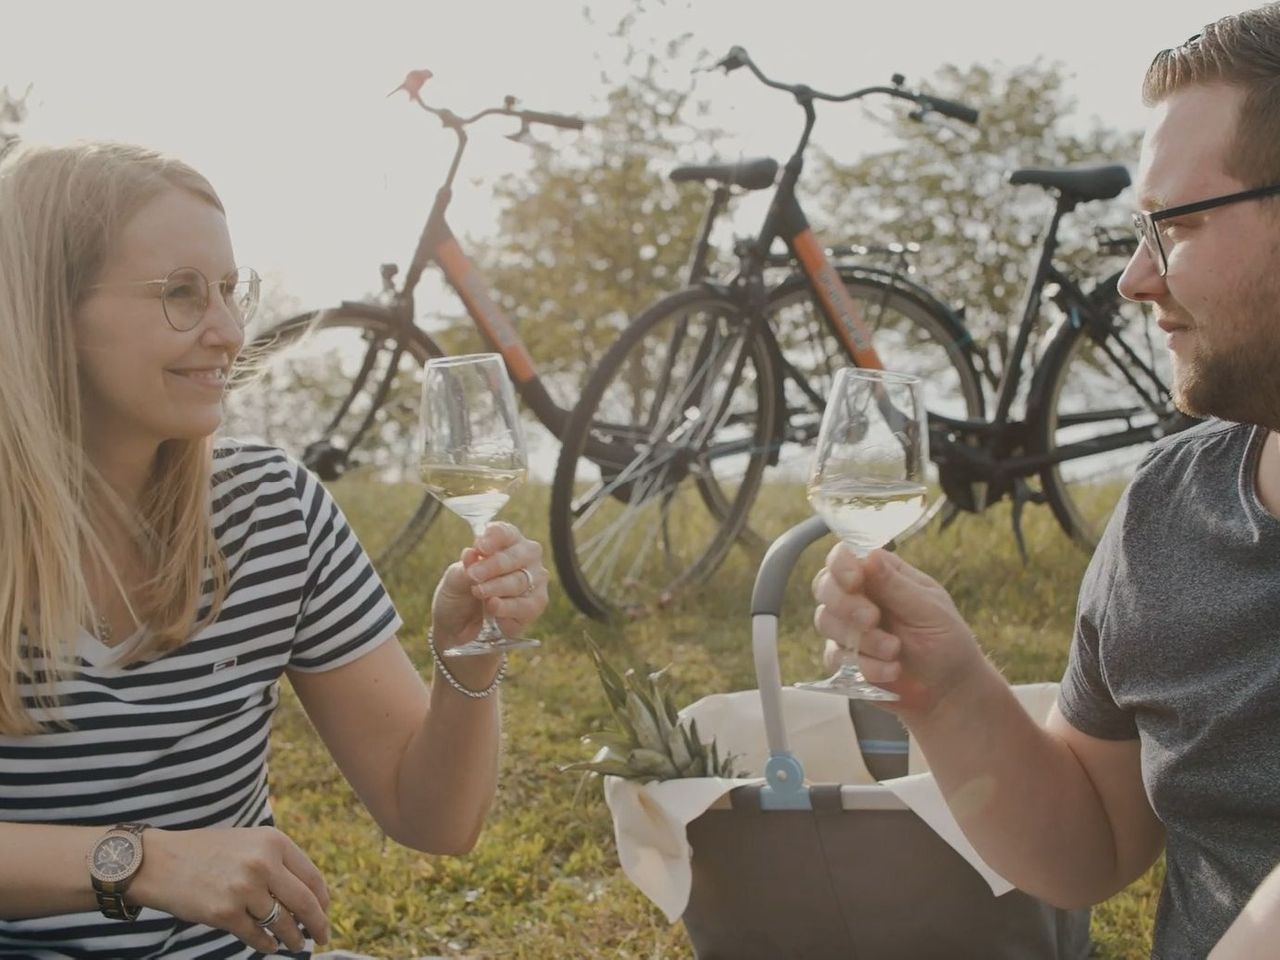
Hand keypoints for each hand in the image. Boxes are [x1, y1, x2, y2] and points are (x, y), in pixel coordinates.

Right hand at [128, 826, 328, 954]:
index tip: (325, 912)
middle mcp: (263, 863)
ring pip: (282, 923)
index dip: (323, 900)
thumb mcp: (250, 842)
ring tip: (297, 944)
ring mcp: (244, 889)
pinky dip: (267, 944)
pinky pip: (257, 936)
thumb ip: (278, 862)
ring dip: (293, 938)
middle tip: (323, 936)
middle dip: (317, 924)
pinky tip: (271, 946)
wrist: (160, 861)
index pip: (312, 877)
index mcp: (274, 842)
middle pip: (304, 903)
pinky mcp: (225, 913)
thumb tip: (309, 895)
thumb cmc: (208, 852)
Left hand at [431, 521, 548, 648]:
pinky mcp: (535, 605)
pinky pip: (524, 606)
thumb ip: (465, 566)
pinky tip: (492, 608)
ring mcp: (534, 581)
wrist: (457, 628)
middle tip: (473, 575)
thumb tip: (471, 553)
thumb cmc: (459, 595)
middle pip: (516, 556)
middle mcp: (525, 557)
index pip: (505, 532)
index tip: (479, 546)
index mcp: (506, 542)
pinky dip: (506, 608)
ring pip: (520, 581)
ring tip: (478, 593)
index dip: (494, 538)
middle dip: (493, 566)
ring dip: (496, 587)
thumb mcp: (454, 579)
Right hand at [812, 545, 985, 714]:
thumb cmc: (948, 643)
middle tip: (872, 620)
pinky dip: (865, 667)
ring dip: (862, 640)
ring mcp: (850, 629)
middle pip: (824, 587)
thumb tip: (868, 557)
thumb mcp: (931, 611)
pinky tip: (892, 671)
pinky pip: (835, 658)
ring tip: (895, 651)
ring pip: (826, 622)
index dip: (841, 566)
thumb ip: (896, 586)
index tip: (854, 581)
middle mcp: (861, 597)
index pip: (844, 558)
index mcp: (882, 575)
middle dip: (845, 604)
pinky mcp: (845, 660)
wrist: (950, 692)